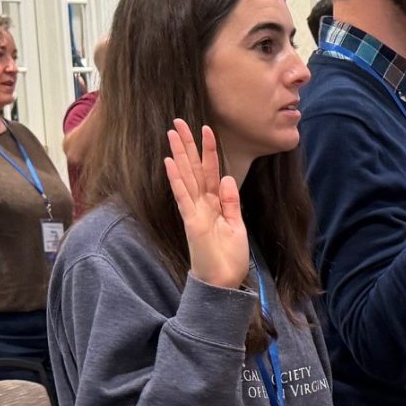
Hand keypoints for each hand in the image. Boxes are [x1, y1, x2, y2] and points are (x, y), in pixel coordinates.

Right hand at [163, 120, 249, 288]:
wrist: (224, 283)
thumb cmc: (229, 258)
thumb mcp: (236, 226)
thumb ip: (231, 202)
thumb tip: (226, 177)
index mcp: (215, 204)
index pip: (211, 171)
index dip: (209, 150)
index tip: (206, 128)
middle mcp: (202, 204)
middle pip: (194, 169)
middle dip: (187, 145)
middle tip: (178, 122)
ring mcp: (195, 212)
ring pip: (186, 177)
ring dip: (179, 155)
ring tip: (172, 133)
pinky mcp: (191, 222)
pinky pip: (183, 197)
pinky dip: (177, 180)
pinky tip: (169, 162)